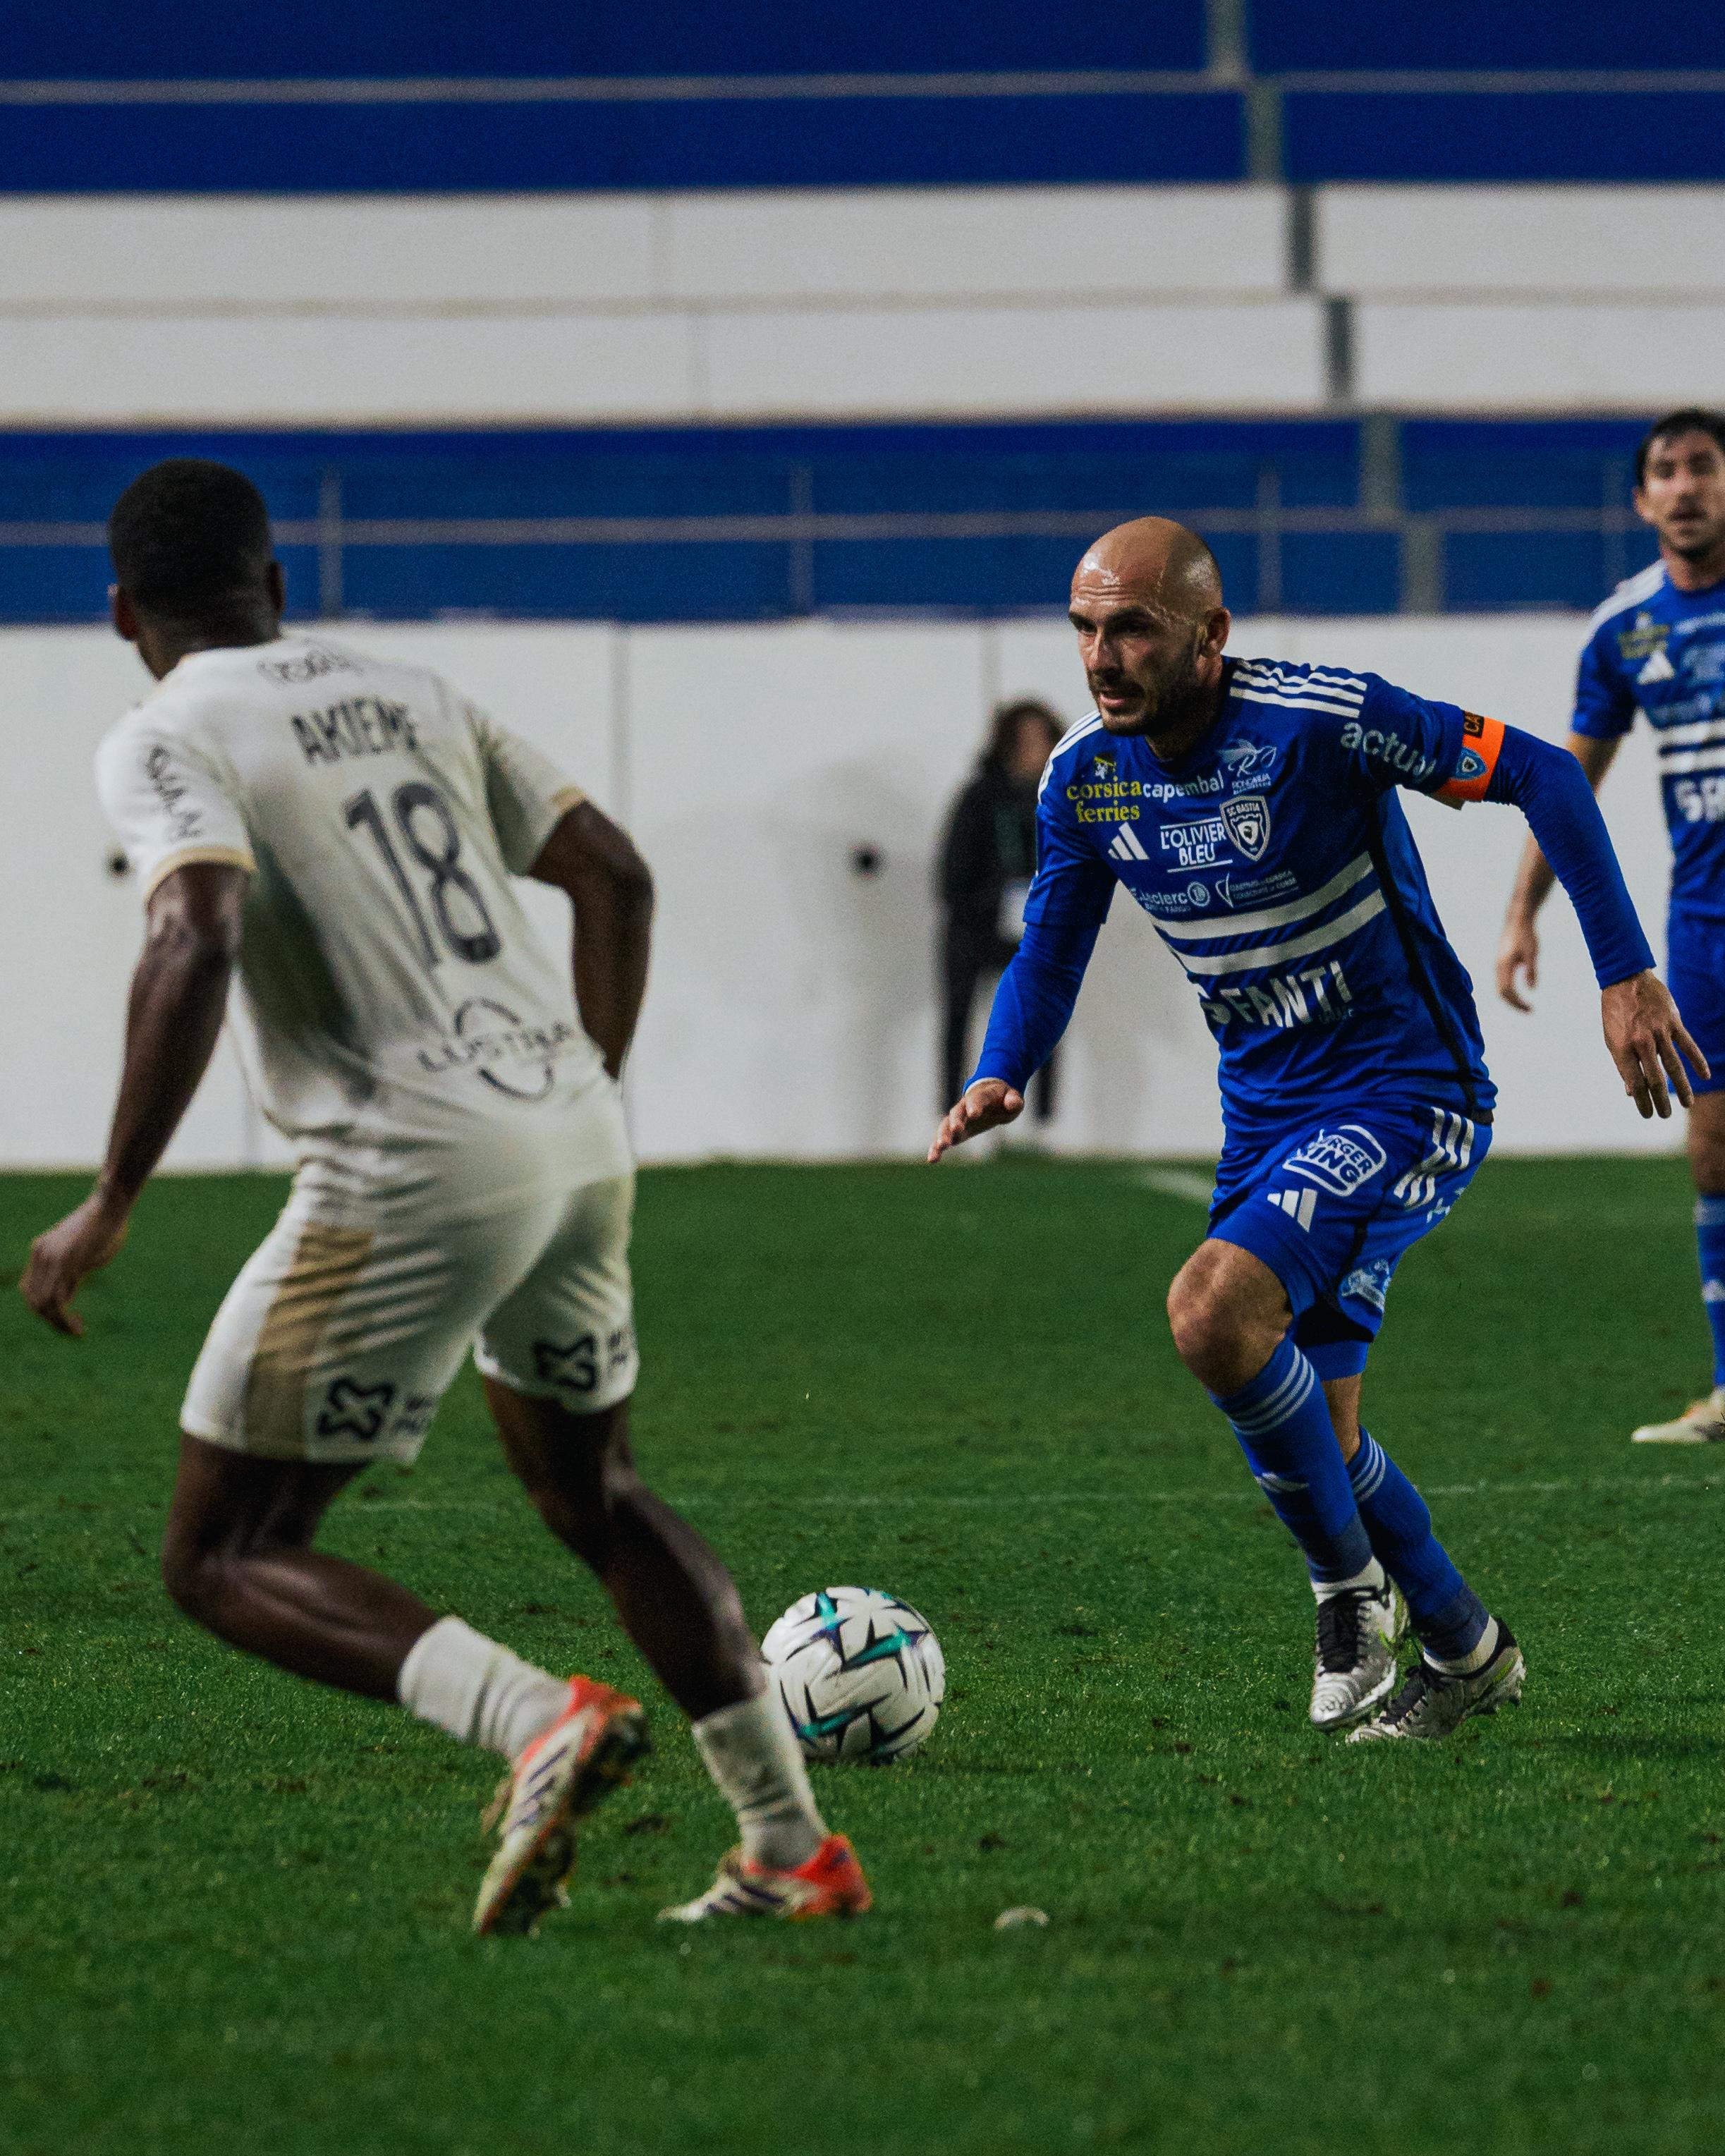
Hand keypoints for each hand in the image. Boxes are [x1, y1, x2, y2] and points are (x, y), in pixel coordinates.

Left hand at [21, 1190, 129, 1336]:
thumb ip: (72, 1272)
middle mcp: (40, 1255)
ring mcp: (50, 1258)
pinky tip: (78, 1327)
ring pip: (42, 1304)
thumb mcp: (84, 1253)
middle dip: (52, 1321)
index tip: (68, 1319)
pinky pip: (56, 1300)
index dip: (45, 1311)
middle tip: (73, 1330)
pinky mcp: (64, 1262)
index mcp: (41, 1251)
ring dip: (58, 1324)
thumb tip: (67, 1296)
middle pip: (33, 1300)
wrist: (111, 1205)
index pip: (31, 1290)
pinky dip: (64, 1320)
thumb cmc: (107, 1226)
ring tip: (76, 1331)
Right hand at [927, 1079, 1024, 1162]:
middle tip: (956, 1130)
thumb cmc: (1003, 1097)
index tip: (973, 1113)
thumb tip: (1013, 1102)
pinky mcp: (954, 1131)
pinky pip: (944, 1138)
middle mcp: (965, 1106)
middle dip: (956, 1121)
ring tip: (940, 1147)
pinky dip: (936, 1148)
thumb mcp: (1013, 1096)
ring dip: (942, 1135)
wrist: (988, 1095)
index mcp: (981, 1096)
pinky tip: (932, 1159)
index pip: (977, 1099)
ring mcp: (958, 1118)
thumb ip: (1013, 1100)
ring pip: (946, 1125)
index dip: (974, 1105)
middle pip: (957, 1112)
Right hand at [1496, 914, 1539, 1011]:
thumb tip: (1531, 989)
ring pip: (1501, 988)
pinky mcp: (1501, 963)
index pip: (1507, 991)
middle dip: (1514, 1004)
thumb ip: (1531, 970)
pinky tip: (1522, 992)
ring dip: (1512, 999)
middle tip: (1530, 1010)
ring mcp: (1498, 965)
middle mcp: (1498, 967)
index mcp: (1504, 965)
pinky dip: (1511, 991)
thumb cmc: (1526, 934)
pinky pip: (1503, 982)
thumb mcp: (1532, 952)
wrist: (1517, 919)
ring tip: (1526, 1005)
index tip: (1531, 1009)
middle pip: (1501, 993)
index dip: (1517, 1002)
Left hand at [1602, 971, 1709, 1119]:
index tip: (1647, 1114)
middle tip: (1665, 1116)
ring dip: (1682, 1087)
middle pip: (1655, 1078)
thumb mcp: (1612, 1040)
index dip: (1641, 1101)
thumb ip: (1623, 1066)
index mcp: (1623, 1048)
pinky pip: (1688, 1045)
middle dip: (1661, 1100)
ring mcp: (1659, 1031)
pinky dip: (1697, 1061)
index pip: (1634, 1082)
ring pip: (1674, 1065)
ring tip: (1687, 1104)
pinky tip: (1704, 1076)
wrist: (1626, 980)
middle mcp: (1641, 1042)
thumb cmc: (1616, 1014)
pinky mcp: (1674, 1022)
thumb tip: (1630, 1092)